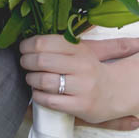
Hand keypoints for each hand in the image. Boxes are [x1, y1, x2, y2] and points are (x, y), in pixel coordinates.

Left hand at [19, 34, 138, 127]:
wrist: (115, 92)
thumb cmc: (91, 69)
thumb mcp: (82, 50)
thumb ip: (61, 42)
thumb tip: (32, 32)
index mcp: (80, 48)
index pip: (46, 42)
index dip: (28, 45)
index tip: (23, 48)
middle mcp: (81, 66)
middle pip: (42, 60)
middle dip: (26, 62)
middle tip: (24, 63)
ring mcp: (82, 87)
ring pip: (44, 81)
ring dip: (31, 79)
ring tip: (30, 78)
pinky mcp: (80, 105)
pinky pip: (51, 100)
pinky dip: (38, 96)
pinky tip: (38, 93)